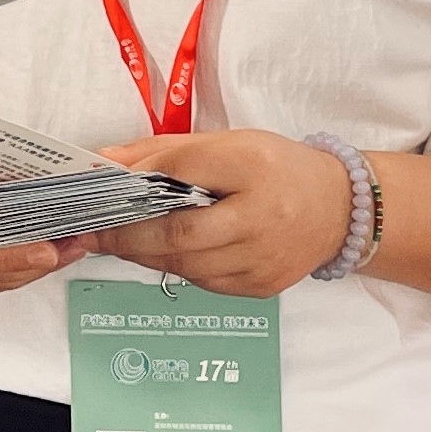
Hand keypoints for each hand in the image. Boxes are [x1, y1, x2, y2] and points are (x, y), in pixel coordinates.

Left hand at [86, 130, 355, 297]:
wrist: (338, 208)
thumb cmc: (275, 168)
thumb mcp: (227, 144)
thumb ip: (165, 151)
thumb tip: (105, 161)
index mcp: (253, 166)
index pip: (180, 170)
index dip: (134, 182)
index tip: (97, 190)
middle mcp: (262, 217)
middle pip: (178, 233)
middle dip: (126, 235)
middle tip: (91, 232)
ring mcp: (264, 259)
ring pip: (185, 265)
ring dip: (144, 254)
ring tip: (116, 241)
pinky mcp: (262, 287)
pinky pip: (204, 282)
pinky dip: (175, 267)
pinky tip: (158, 252)